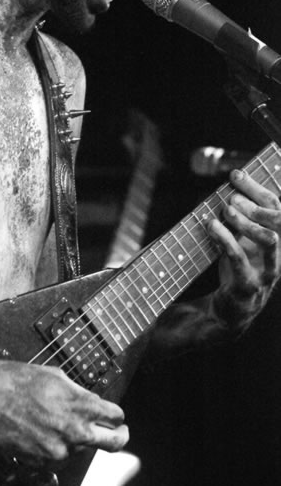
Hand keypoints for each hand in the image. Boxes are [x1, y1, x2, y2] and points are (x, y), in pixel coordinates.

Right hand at [0, 358, 127, 463]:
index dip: (117, 415)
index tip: (116, 416)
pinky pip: (59, 456)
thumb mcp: (55, 375)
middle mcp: (74, 431)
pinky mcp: (42, 462)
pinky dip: (56, 446)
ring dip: (77, 437)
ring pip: (82, 448)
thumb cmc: (15, 381)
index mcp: (79, 406)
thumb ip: (78, 392)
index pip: (115, 417)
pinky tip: (42, 429)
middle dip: (118, 436)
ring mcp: (59, 450)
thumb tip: (91, 401)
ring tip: (55, 420)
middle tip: (119, 432)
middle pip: (113, 442)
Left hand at [208, 168, 279, 330]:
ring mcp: (268, 271)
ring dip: (246, 221)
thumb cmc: (236, 269)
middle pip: (278, 220)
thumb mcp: (239, 240)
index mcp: (277, 239)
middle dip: (255, 204)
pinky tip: (211, 226)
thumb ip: (238, 218)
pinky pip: (241, 259)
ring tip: (225, 210)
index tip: (235, 174)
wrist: (228, 311)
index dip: (256, 188)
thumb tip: (228, 188)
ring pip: (270, 240)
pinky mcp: (250, 285)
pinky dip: (225, 239)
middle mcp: (279, 253)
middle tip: (230, 197)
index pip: (275, 207)